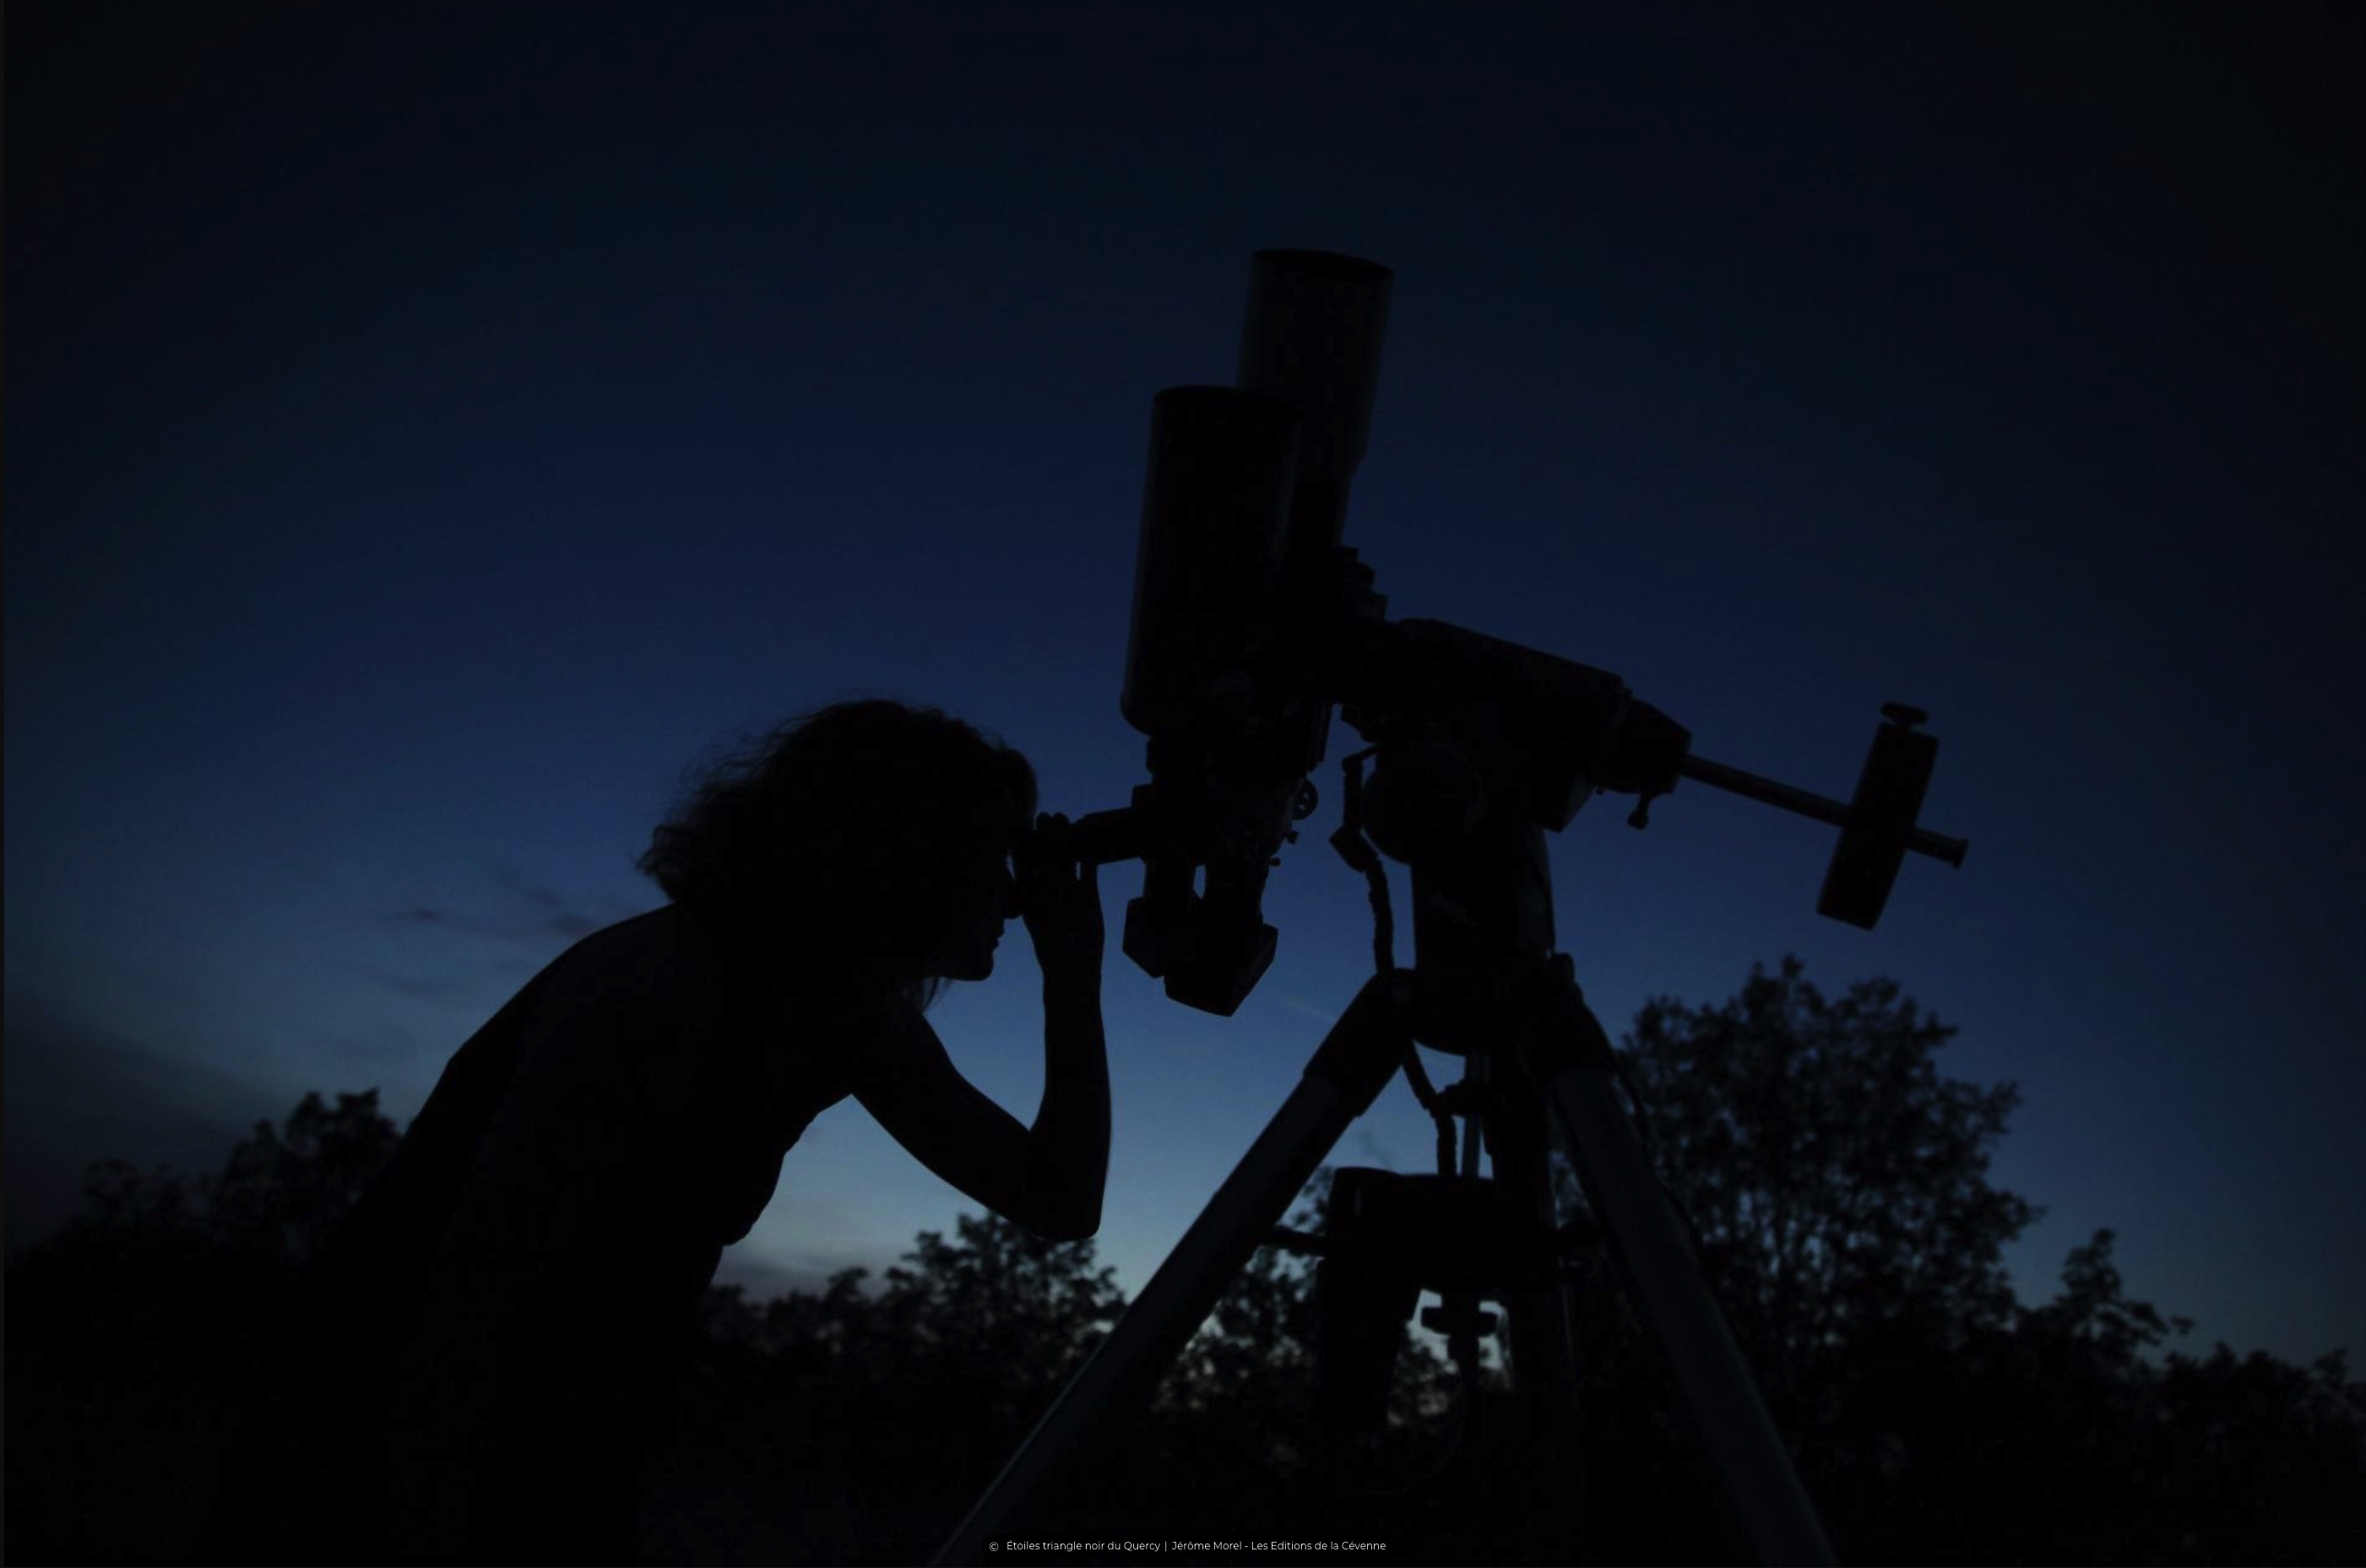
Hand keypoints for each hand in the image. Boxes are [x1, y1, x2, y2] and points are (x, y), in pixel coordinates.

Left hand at [1016, 812, 1102, 980]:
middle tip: (1047, 815)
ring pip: (1068, 863)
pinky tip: (1089, 843)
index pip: (1026, 866)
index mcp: (1031, 898)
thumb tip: (1036, 869)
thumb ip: (1040, 895)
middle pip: (1047, 860)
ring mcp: (1070, 895)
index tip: (1023, 826)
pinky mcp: (1089, 900)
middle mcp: (1049, 894)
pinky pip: (1088, 875)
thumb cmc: (1052, 951)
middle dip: (1047, 838)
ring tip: (1068, 821)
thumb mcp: (1042, 920)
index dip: (1026, 845)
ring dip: (1068, 843)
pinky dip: (1088, 860)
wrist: (1075, 971)